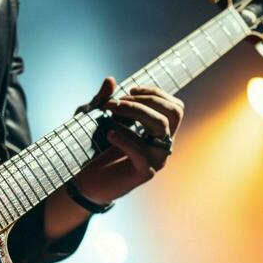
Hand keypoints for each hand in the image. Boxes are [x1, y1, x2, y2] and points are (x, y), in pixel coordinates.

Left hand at [75, 76, 184, 203]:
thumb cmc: (95, 149)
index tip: (129, 91)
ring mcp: (156, 160)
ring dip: (135, 113)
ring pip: (160, 128)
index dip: (155, 93)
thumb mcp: (95, 119)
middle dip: (145, 101)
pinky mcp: (143, 173)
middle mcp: (162, 145)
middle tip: (117, 102)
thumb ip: (102, 99)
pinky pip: (141, 152)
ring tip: (110, 112)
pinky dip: (124, 138)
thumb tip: (110, 80)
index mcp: (159, 132)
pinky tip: (109, 133)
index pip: (174, 107)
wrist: (88, 182)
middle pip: (172, 114)